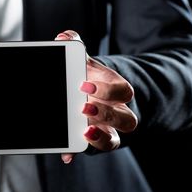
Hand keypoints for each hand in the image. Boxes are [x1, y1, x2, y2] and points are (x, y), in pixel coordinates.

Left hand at [55, 30, 137, 163]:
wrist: (91, 92)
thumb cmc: (89, 76)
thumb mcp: (84, 61)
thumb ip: (75, 46)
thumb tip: (64, 37)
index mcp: (116, 90)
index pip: (123, 91)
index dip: (108, 90)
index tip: (84, 85)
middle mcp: (117, 112)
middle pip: (127, 120)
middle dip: (107, 116)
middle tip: (84, 108)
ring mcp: (107, 129)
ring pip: (114, 140)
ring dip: (99, 138)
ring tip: (83, 132)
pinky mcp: (94, 141)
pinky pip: (91, 150)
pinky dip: (77, 152)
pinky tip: (65, 153)